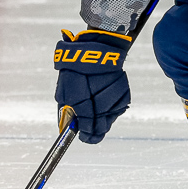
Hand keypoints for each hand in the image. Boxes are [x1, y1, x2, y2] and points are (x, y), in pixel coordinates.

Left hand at [53, 29, 130, 143]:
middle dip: (94, 130)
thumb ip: (65, 112)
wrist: (97, 51)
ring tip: (96, 108)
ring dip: (102, 119)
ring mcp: (114, 100)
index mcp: (82, 103)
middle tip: (89, 132)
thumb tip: (65, 128)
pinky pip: (117, 110)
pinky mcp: (124, 95)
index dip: (86, 136)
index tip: (83, 137)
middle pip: (100, 128)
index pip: (87, 129)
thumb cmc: (76, 70)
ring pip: (109, 120)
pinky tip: (105, 101)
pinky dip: (111, 109)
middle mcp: (100, 103)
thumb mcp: (63, 91)